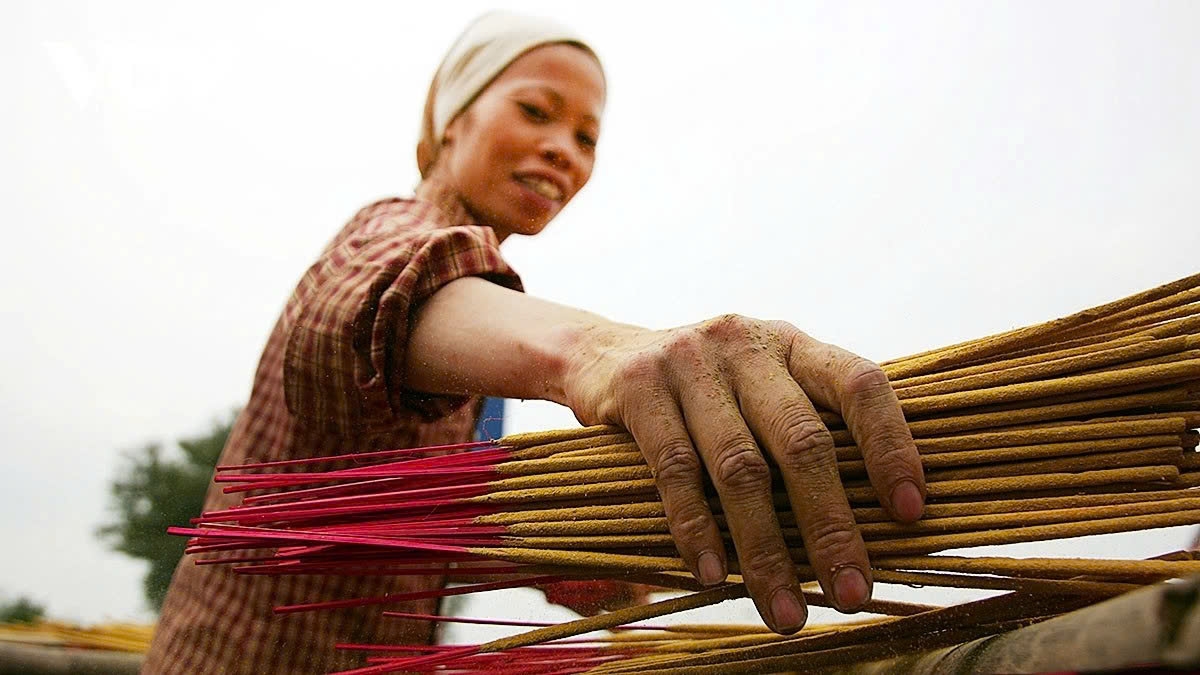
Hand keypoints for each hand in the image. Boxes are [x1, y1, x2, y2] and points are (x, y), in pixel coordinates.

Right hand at [561, 315, 925, 632]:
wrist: (602, 355)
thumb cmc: (705, 390)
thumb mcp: (759, 384)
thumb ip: (805, 423)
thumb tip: (876, 521)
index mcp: (791, 345)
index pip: (858, 383)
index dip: (891, 446)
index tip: (911, 514)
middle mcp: (745, 345)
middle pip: (801, 440)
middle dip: (830, 526)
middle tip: (851, 594)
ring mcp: (689, 363)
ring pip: (739, 467)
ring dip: (766, 550)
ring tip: (786, 611)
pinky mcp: (640, 388)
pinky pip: (676, 470)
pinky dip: (698, 531)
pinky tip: (716, 577)